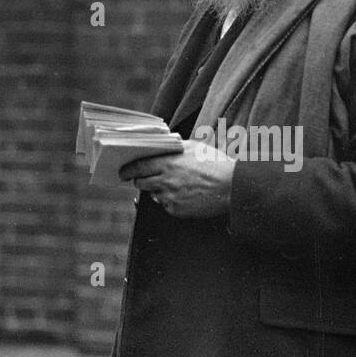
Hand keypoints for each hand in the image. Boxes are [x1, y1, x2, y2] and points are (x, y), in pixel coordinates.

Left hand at [120, 139, 235, 217]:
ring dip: (158, 191)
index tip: (123, 171)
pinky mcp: (177, 210)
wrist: (232, 186)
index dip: (128, 169)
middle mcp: (165, 181)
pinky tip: (184, 195)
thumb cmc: (216, 164)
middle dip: (140, 181)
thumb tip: (162, 145)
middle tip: (143, 179)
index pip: (139, 167)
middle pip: (141, 183)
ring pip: (154, 195)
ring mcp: (170, 197)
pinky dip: (171, 201)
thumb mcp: (194, 147)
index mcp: (168, 163)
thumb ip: (174, 147)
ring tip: (175, 185)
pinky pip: (166, 206)